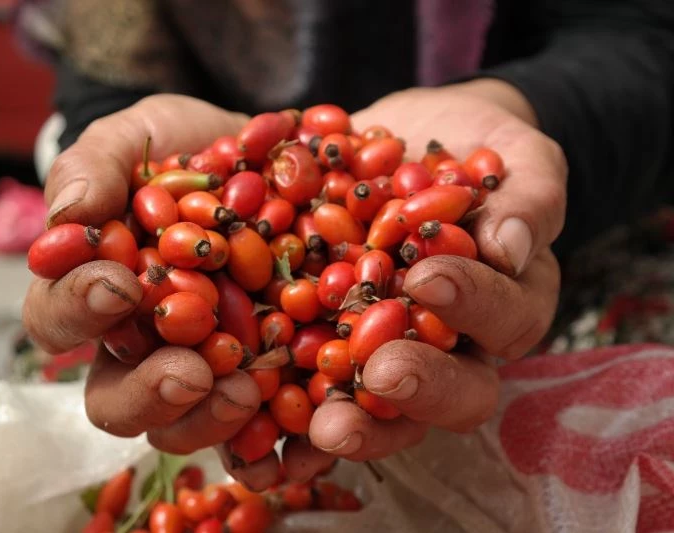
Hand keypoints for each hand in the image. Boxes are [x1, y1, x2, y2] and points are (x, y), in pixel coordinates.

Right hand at [21, 95, 264, 452]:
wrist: (264, 156)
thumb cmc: (184, 148)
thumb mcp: (138, 137)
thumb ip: (95, 165)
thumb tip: (70, 215)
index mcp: (94, 288)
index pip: (58, 316)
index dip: (79, 308)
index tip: (119, 284)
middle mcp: (140, 340)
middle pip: (114, 396)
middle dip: (145, 391)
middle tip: (186, 373)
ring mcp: (199, 362)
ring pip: (180, 422)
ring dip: (208, 417)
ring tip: (247, 390)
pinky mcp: (258, 371)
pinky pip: (255, 423)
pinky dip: (269, 429)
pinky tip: (291, 417)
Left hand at [225, 80, 565, 488]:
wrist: (414, 142)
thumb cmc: (476, 150)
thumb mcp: (514, 158)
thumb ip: (526, 197)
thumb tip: (511, 248)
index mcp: (505, 302)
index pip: (504, 320)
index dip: (472, 307)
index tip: (428, 281)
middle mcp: (451, 344)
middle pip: (453, 390)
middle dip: (418, 386)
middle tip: (382, 374)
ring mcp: (389, 350)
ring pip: (383, 408)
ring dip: (354, 425)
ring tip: (318, 431)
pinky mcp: (331, 342)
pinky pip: (314, 389)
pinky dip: (289, 416)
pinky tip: (262, 439)